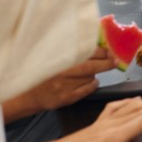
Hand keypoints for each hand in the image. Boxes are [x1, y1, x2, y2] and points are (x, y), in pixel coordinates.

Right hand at [1, 47, 115, 121]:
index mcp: (58, 59)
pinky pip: (87, 90)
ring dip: (96, 73)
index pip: (84, 52)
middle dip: (106, 62)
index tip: (109, 50)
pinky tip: (92, 81)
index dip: (100, 51)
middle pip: (91, 66)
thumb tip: (91, 43)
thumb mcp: (50, 57)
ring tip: (96, 69)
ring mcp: (64, 87)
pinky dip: (92, 84)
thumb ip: (68, 51)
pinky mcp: (66, 98)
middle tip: (114, 60)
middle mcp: (61, 73)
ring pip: (90, 77)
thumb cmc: (41, 73)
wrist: (28, 95)